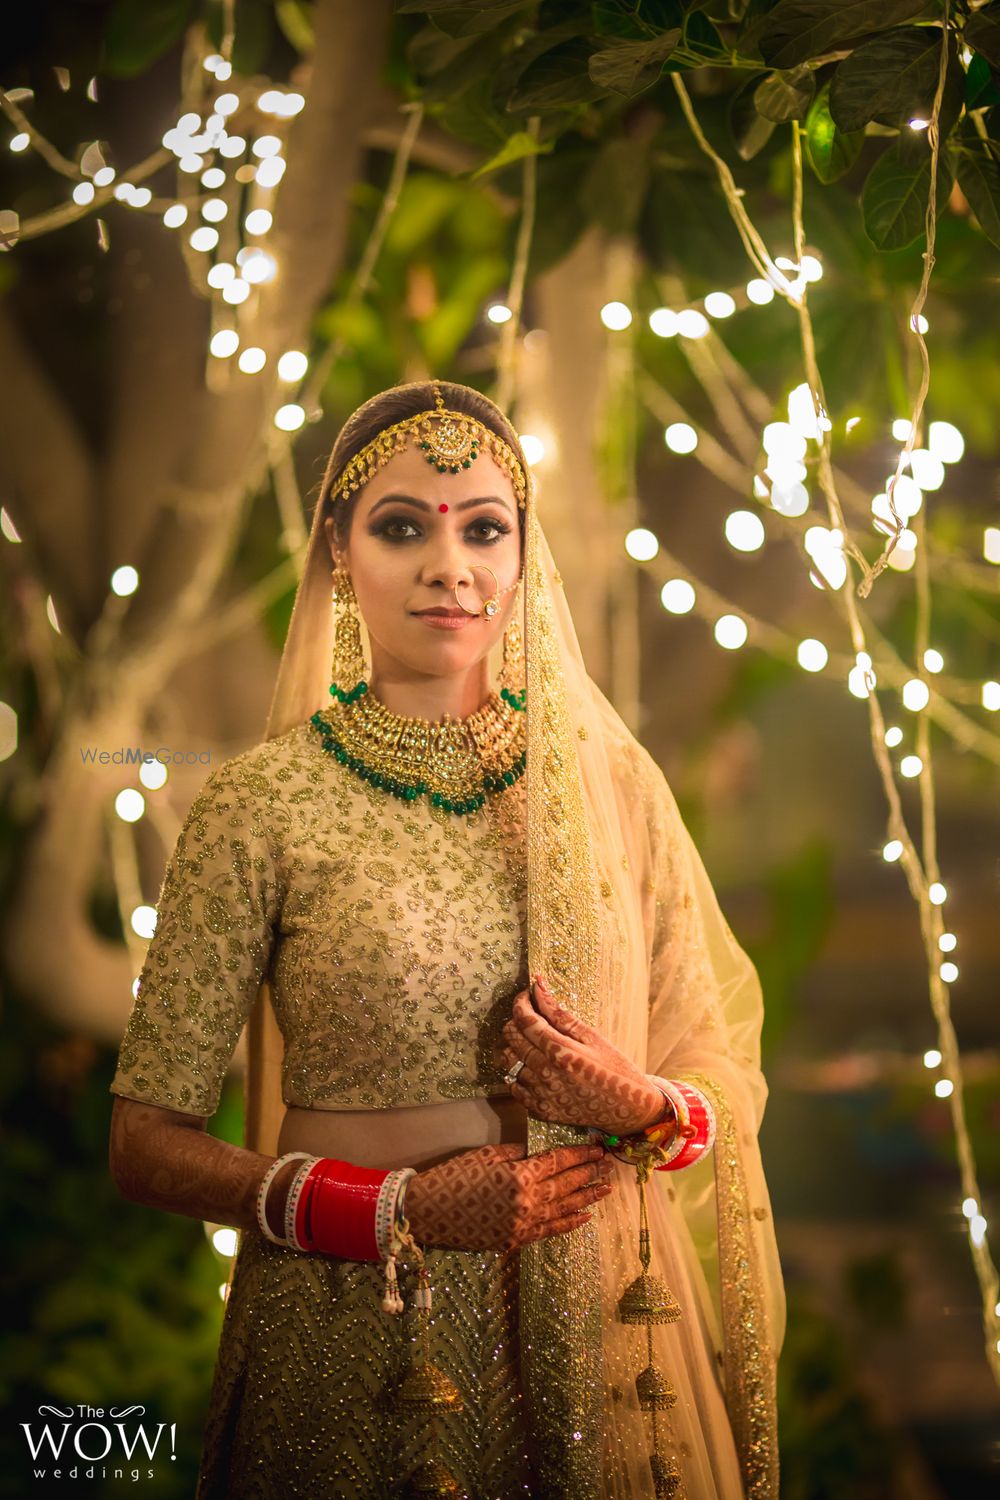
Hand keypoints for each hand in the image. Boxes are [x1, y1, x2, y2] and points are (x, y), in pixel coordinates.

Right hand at [402, 1141, 613, 1251]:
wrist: (427, 1212)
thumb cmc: (453, 1177)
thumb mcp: (484, 1155)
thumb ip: (514, 1154)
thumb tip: (533, 1156)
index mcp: (519, 1175)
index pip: (558, 1162)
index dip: (580, 1154)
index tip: (598, 1148)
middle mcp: (527, 1202)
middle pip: (566, 1185)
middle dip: (589, 1173)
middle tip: (609, 1165)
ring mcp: (523, 1224)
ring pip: (564, 1209)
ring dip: (587, 1198)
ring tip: (606, 1189)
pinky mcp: (516, 1241)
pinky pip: (550, 1231)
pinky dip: (568, 1223)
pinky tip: (584, 1217)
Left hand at [501, 975, 668, 1136]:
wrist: (629, 1110)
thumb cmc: (616, 1068)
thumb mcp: (593, 1037)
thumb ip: (560, 1014)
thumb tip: (538, 986)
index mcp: (561, 1051)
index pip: (524, 1020)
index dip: (520, 1003)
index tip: (526, 996)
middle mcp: (546, 1073)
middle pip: (511, 1038)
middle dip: (517, 1022)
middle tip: (532, 1019)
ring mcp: (541, 1094)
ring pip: (508, 1061)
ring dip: (517, 1047)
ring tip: (535, 1044)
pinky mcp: (540, 1110)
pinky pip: (513, 1085)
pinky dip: (519, 1072)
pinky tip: (536, 1067)